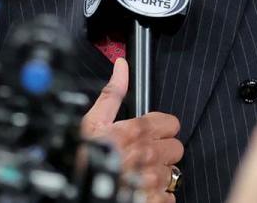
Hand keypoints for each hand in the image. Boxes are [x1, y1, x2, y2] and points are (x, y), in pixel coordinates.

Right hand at [80, 59, 182, 201]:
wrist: (80, 193)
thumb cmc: (83, 159)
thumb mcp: (92, 122)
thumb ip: (112, 93)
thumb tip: (121, 67)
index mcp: (137, 131)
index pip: (172, 124)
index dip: (161, 129)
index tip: (151, 134)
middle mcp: (149, 153)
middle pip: (176, 147)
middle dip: (162, 151)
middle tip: (144, 155)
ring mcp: (154, 178)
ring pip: (173, 172)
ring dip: (159, 173)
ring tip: (139, 174)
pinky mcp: (156, 199)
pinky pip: (169, 196)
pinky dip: (158, 195)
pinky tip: (142, 190)